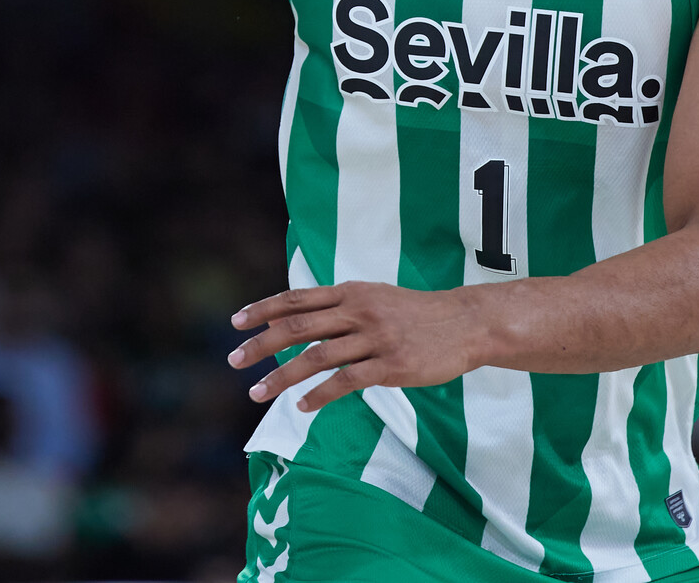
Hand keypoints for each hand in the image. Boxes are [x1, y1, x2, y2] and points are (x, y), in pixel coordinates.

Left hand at [227, 281, 483, 411]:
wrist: (465, 324)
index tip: (235, 322)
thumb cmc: (414, 314)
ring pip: (317, 356)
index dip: (263, 309)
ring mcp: (374, 338)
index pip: (297, 298)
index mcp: (350, 292)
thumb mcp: (374, 297)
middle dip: (261, 345)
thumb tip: (297, 318)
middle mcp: (358, 310)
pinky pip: (347, 382)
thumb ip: (338, 306)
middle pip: (298, 326)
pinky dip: (320, 395)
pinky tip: (303, 407)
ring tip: (257, 392)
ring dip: (282, 376)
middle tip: (233, 360)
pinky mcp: (391, 365)